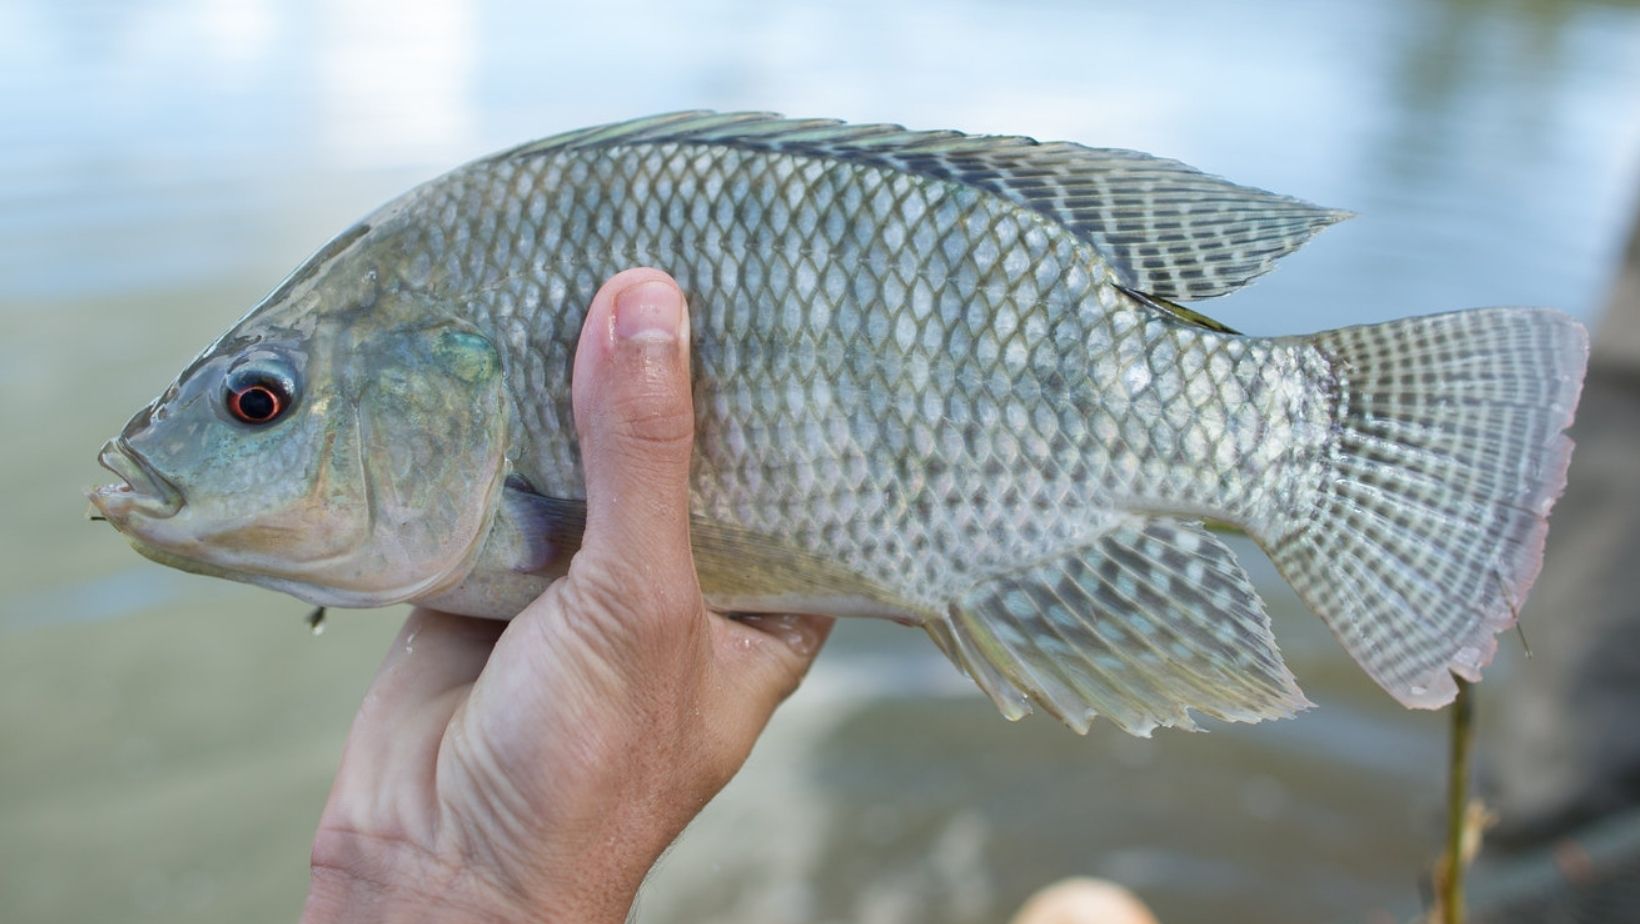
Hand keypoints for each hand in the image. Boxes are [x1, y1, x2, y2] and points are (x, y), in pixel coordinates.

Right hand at [301, 268, 833, 922]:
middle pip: (688, 453)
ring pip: (592, 457)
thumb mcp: (639, 602)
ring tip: (597, 260)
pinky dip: (497, 422)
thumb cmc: (583, 770)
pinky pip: (505, 477)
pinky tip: (501, 334)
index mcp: (760, 604)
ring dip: (582, 384)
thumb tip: (648, 302)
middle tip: (691, 245)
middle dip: (677, 371)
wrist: (433, 865)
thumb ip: (644, 455)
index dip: (802, 399)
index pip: (803, 481)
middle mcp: (680, 581)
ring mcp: (586, 575)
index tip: (806, 296)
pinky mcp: (498, 570)